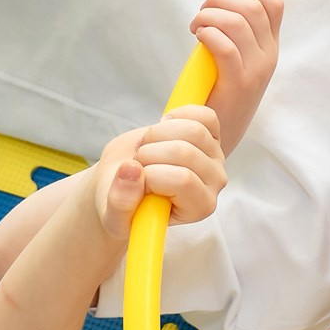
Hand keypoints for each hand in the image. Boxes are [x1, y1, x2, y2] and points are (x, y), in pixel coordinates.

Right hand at [89, 106, 226, 237]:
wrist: (127, 181)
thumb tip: (132, 171)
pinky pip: (206, 115)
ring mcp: (216, 157)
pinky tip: (162, 129)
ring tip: (146, 148)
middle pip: (185, 152)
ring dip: (157, 133)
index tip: (137, 181)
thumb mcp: (113, 214)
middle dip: (148, 153)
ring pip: (194, 130)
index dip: (150, 174)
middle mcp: (214, 183)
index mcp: (197, 208)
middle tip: (137, 163)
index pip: (182, 180)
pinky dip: (178, 115)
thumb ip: (120, 202)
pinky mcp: (212, 137)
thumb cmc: (125, 203)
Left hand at [191, 0, 281, 152]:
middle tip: (203, 12)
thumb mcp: (235, 59)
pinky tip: (199, 39)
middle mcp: (268, 56)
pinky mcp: (239, 83)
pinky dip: (207, 34)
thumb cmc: (218, 93)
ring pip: (236, 22)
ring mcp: (256, 70)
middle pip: (252, 7)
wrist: (216, 135)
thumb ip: (234, 33)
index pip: (274, 4)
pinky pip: (224, 45)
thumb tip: (221, 0)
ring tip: (196, 27)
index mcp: (270, 47)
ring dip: (208, 15)